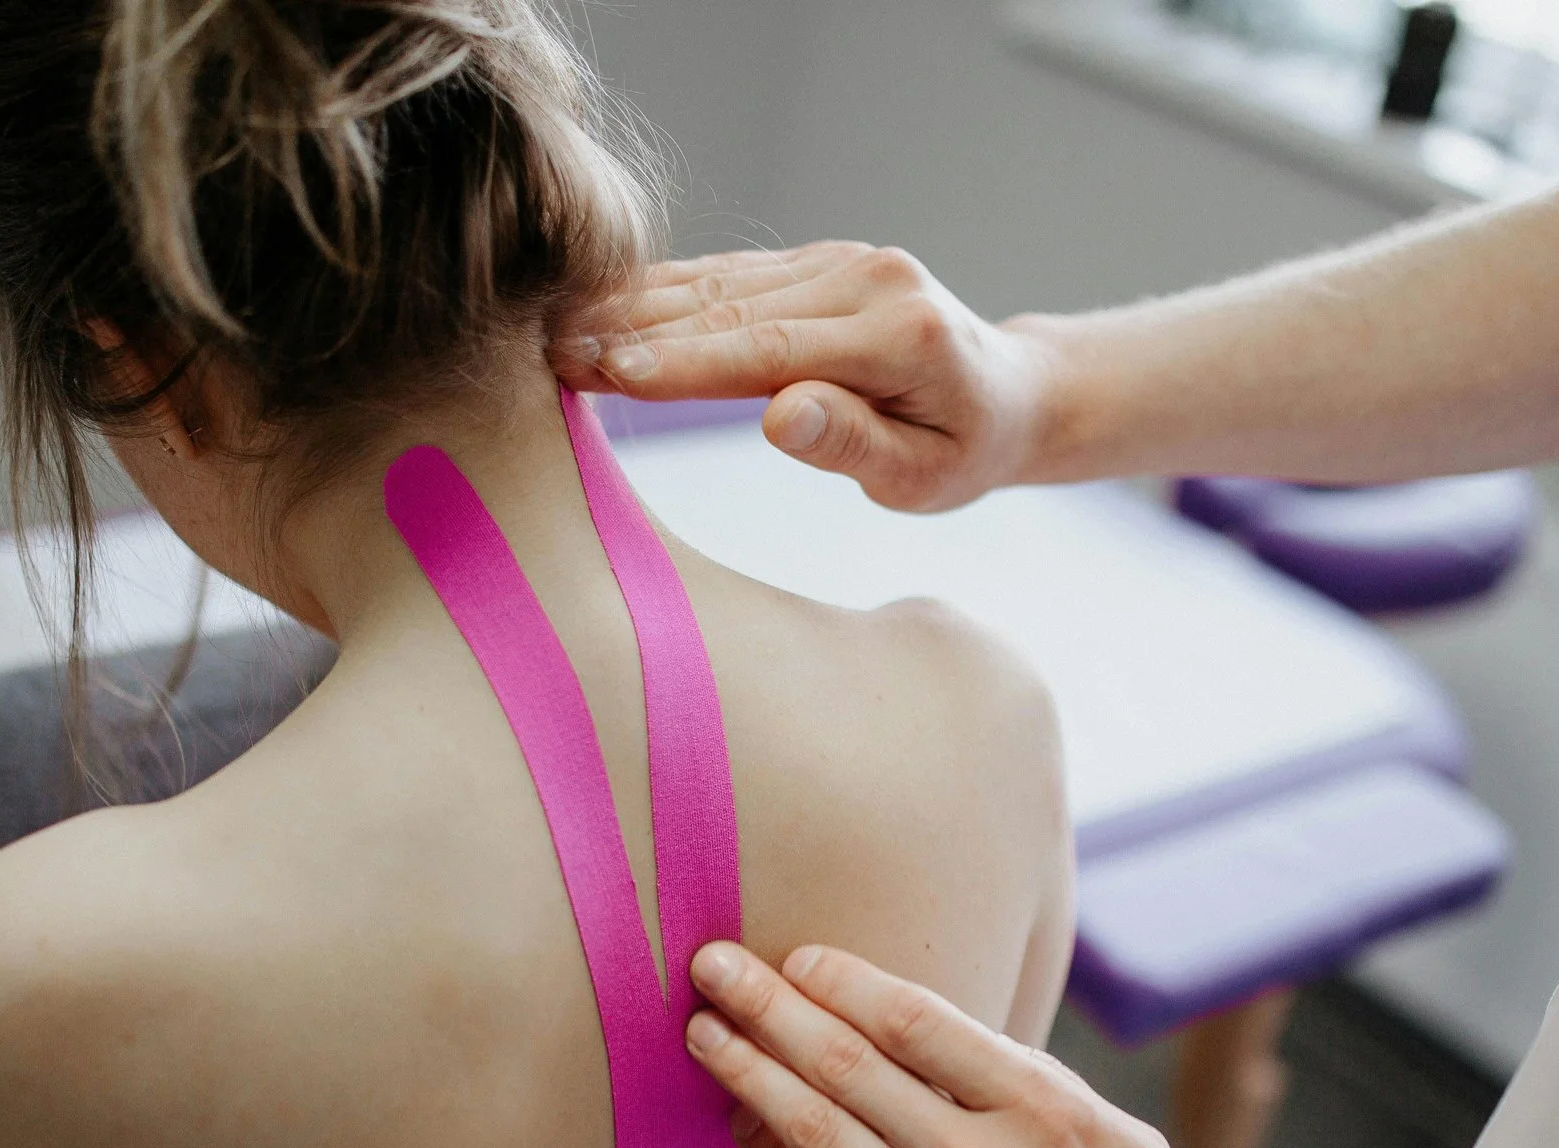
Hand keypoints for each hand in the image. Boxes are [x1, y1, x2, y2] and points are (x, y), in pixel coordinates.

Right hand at [555, 242, 1054, 511]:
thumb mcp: (921, 475)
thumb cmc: (964, 452)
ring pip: (721, 282)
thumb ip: (851, 441)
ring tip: (557, 327)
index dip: (681, 362)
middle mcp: (868, 279)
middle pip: (731, 306)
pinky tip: (605, 303)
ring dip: (635, 304)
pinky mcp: (822, 262)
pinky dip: (667, 291)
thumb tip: (778, 416)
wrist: (1011, 395)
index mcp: (897, 334)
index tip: (605, 370)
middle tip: (547, 350)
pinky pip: (732, 275)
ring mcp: (843, 261)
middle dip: (634, 329)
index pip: (767, 348)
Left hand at [684, 940, 1253, 1147]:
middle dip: (768, 1004)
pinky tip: (741, 1123)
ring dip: (748, 1073)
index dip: (844, 980)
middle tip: (711, 964)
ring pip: (817, 1130)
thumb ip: (1032, 1087)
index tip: (799, 956)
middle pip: (848, 1062)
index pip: (916, 1018)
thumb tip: (950, 1039)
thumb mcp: (1120, 1143)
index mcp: (1044, 1109)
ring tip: (702, 1034)